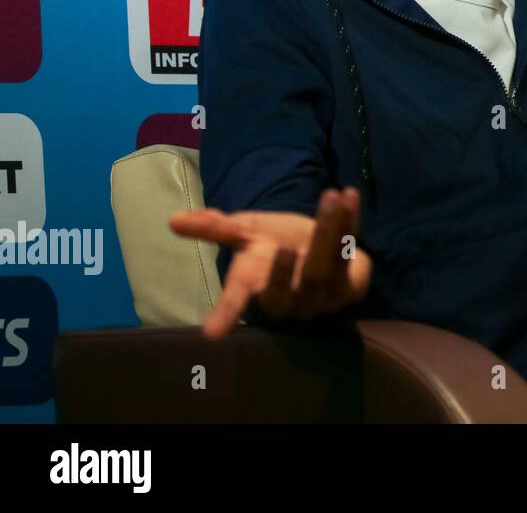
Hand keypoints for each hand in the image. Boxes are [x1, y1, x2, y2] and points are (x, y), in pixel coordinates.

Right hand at [169, 187, 371, 339]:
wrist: (320, 246)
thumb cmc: (276, 245)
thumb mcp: (246, 233)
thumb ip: (215, 228)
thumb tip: (173, 220)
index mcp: (259, 287)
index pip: (239, 302)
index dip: (225, 314)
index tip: (210, 334)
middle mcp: (291, 298)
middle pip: (291, 288)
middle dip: (287, 271)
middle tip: (283, 247)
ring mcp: (324, 295)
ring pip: (326, 265)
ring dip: (329, 229)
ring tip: (329, 198)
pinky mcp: (351, 283)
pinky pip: (352, 249)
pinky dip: (352, 220)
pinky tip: (350, 193)